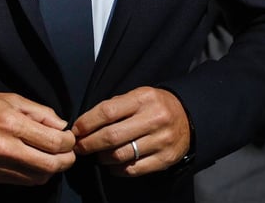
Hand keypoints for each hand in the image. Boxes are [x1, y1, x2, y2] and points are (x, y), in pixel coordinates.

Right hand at [0, 91, 76, 184]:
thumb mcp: (13, 98)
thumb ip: (41, 113)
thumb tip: (62, 127)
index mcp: (12, 124)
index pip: (53, 142)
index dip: (68, 141)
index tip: (69, 137)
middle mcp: (6, 148)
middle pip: (50, 164)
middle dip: (66, 159)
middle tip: (69, 152)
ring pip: (39, 177)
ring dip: (53, 169)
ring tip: (54, 157)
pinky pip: (25, 181)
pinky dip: (37, 174)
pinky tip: (38, 163)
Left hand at [72, 86, 189, 176]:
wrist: (188, 117)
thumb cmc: (155, 106)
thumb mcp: (138, 96)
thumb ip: (115, 106)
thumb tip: (85, 124)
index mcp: (143, 99)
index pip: (107, 111)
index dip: (87, 123)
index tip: (76, 130)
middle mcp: (153, 119)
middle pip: (111, 136)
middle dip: (89, 143)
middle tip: (79, 147)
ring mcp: (160, 141)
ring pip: (120, 155)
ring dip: (101, 157)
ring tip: (95, 155)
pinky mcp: (165, 159)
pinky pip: (133, 169)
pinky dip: (116, 169)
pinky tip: (111, 164)